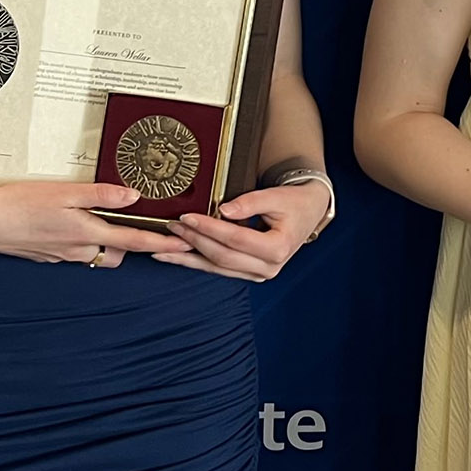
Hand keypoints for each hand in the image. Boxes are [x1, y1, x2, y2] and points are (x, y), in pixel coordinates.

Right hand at [0, 180, 194, 267]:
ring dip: (107, 241)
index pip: (135, 241)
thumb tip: (134, 196)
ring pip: (96, 253)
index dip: (163, 243)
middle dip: (133, 242)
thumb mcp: (65, 191)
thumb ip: (101, 194)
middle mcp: (78, 250)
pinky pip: (76, 252)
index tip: (184, 244)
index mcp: (87, 233)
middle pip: (118, 252)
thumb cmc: (19, 204)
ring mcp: (61, 256)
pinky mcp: (47, 255)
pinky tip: (73, 223)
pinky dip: (84, 241)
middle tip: (145, 224)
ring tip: (108, 219)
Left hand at [151, 181, 331, 281]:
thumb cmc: (293, 203)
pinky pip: (218, 269)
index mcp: (278, 249)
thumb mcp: (276, 196)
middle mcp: (268, 268)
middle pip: (223, 257)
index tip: (187, 216)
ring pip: (217, 268)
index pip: (236, 238)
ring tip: (162, 249)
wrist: (307, 212)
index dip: (210, 228)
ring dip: (188, 258)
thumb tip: (223, 210)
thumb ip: (251, 202)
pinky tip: (177, 257)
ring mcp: (258, 274)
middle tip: (173, 226)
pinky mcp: (248, 273)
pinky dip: (196, 262)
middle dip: (195, 241)